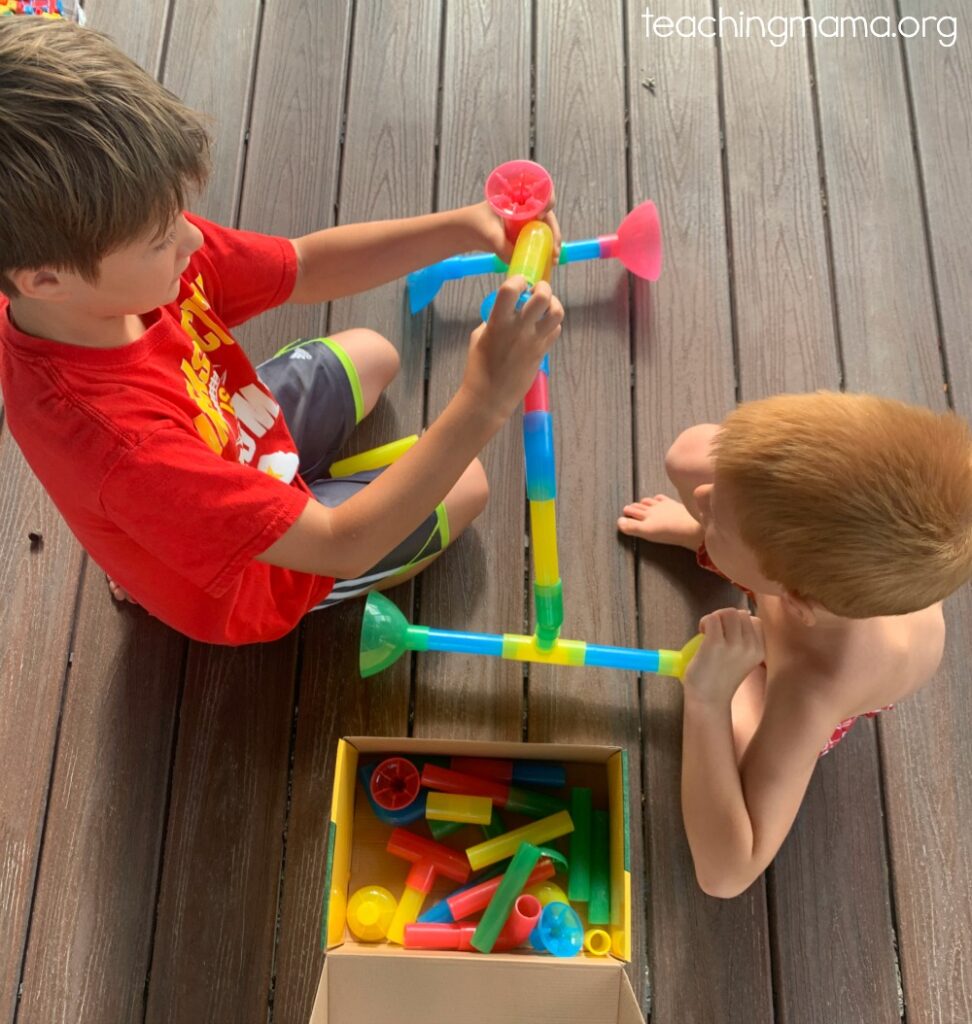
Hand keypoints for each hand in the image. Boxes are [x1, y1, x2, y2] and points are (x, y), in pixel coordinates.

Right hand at [460, 275, 562, 422]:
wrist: (490, 397)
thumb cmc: (478, 368)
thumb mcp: (479, 337)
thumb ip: (493, 320)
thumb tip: (506, 311)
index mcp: (498, 323)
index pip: (510, 289)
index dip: (517, 280)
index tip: (518, 282)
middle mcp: (519, 329)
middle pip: (542, 297)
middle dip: (542, 287)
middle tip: (536, 290)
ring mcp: (534, 341)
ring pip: (557, 312)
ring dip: (553, 303)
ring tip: (544, 306)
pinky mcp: (543, 352)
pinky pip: (555, 330)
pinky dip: (552, 324)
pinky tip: (542, 326)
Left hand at [464, 198, 561, 263]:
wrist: (463, 232)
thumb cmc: (474, 225)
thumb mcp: (489, 235)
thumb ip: (503, 248)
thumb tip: (519, 261)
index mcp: (518, 196)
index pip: (541, 193)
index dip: (547, 202)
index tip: (543, 216)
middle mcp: (525, 206)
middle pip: (547, 215)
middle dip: (553, 232)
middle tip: (554, 251)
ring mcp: (525, 220)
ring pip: (544, 229)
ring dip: (550, 243)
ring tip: (553, 259)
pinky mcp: (522, 233)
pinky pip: (537, 239)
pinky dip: (543, 249)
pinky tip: (547, 262)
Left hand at [682, 608, 763, 705]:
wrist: (708, 700)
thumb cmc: (721, 679)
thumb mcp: (743, 660)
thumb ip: (745, 641)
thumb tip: (741, 615)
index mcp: (759, 651)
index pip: (755, 621)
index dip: (739, 622)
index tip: (728, 633)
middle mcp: (750, 647)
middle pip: (740, 613)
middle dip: (725, 617)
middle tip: (714, 631)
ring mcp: (734, 645)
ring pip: (727, 612)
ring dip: (715, 617)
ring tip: (707, 631)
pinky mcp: (715, 644)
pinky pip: (712, 619)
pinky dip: (704, 621)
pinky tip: (701, 631)